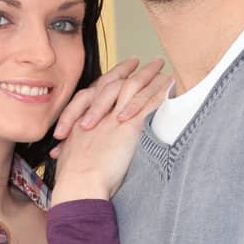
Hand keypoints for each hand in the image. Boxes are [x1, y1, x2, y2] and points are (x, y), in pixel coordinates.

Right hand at [50, 59, 169, 203]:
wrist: (79, 184)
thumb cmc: (74, 180)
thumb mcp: (71, 159)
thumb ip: (80, 151)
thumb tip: (87, 157)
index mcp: (85, 119)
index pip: (97, 92)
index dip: (108, 80)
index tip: (117, 73)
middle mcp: (99, 114)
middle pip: (115, 82)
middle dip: (126, 69)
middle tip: (138, 59)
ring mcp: (114, 118)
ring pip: (134, 87)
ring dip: (148, 74)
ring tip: (159, 64)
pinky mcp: (129, 126)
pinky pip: (149, 103)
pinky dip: (161, 92)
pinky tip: (172, 85)